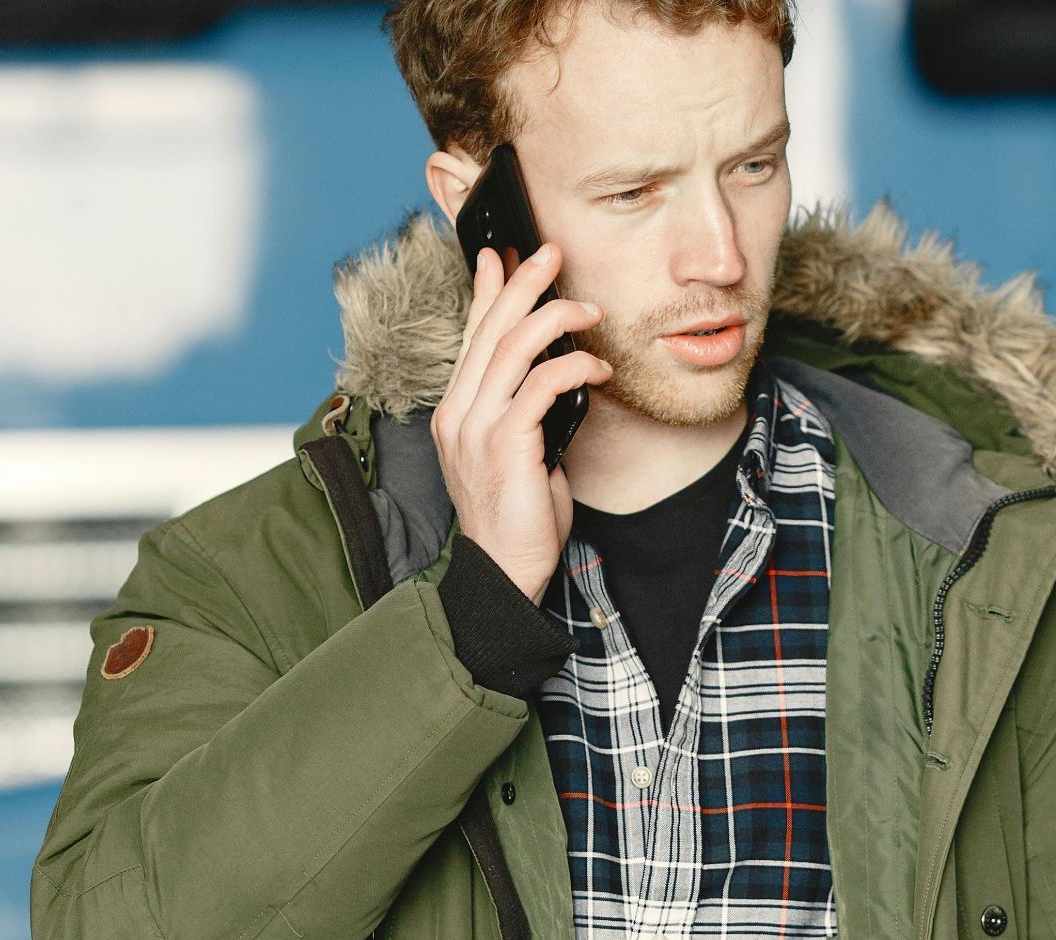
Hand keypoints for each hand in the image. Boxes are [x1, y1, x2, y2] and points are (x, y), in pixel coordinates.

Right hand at [430, 242, 611, 602]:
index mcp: (456, 412)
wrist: (505, 571)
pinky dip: (575, 366)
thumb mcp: (519, 453)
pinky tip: (598, 368)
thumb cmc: (518, 518)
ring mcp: (477, 427)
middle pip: (490, 329)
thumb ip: (524, 413)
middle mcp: (458, 413)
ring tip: (590, 309)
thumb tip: (553, 374)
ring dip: (556, 317)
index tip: (501, 257)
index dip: (487, 293)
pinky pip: (542, 383)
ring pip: (513, 347)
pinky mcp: (505, 442)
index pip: (470, 338)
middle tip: (551, 252)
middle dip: (522, 284)